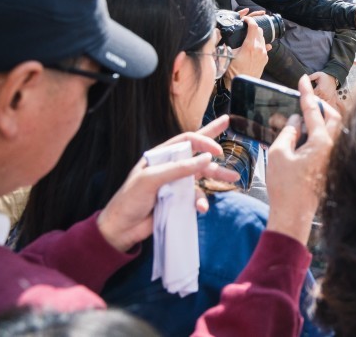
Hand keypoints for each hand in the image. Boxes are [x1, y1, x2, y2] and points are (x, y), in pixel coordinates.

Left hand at [96, 116, 237, 252]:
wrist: (121, 229)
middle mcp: (171, 167)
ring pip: (203, 175)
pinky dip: (201, 201)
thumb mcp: (151, 180)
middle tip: (228, 125)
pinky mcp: (180, 200)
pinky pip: (197, 196)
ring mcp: (176, 183)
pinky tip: (201, 208)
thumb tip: (207, 158)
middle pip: (197, 152)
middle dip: (214, 143)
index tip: (217, 150)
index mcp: (160, 156)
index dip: (203, 141)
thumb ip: (179, 168)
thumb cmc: (130, 200)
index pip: (186, 141)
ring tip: (234, 178)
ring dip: (218, 176)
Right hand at [223, 12, 267, 86]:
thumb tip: (220, 36)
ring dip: (257, 35)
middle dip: (253, 27)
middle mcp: (259, 49)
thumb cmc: (234, 72)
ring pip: (263, 39)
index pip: (254, 27)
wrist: (243, 83)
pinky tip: (255, 45)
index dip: (249, 20)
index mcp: (250, 46)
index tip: (245, 20)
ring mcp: (263, 54)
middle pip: (260, 31)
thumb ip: (225, 45)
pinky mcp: (265, 59)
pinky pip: (265, 47)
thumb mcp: (227, 56)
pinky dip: (260, 44)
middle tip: (246, 27)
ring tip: (249, 36)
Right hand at [265, 75, 342, 243]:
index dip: (306, 93)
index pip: (314, 110)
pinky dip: (319, 135)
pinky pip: (329, 143)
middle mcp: (333, 148)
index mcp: (321, 142)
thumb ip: (288, 132)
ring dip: (321, 120)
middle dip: (321, 105)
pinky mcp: (331, 166)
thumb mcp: (278, 154)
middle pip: (333, 116)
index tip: (302, 79)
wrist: (294, 216)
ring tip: (303, 118)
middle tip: (306, 100)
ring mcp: (334, 158)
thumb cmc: (285, 188)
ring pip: (333, 130)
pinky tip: (305, 137)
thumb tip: (296, 120)